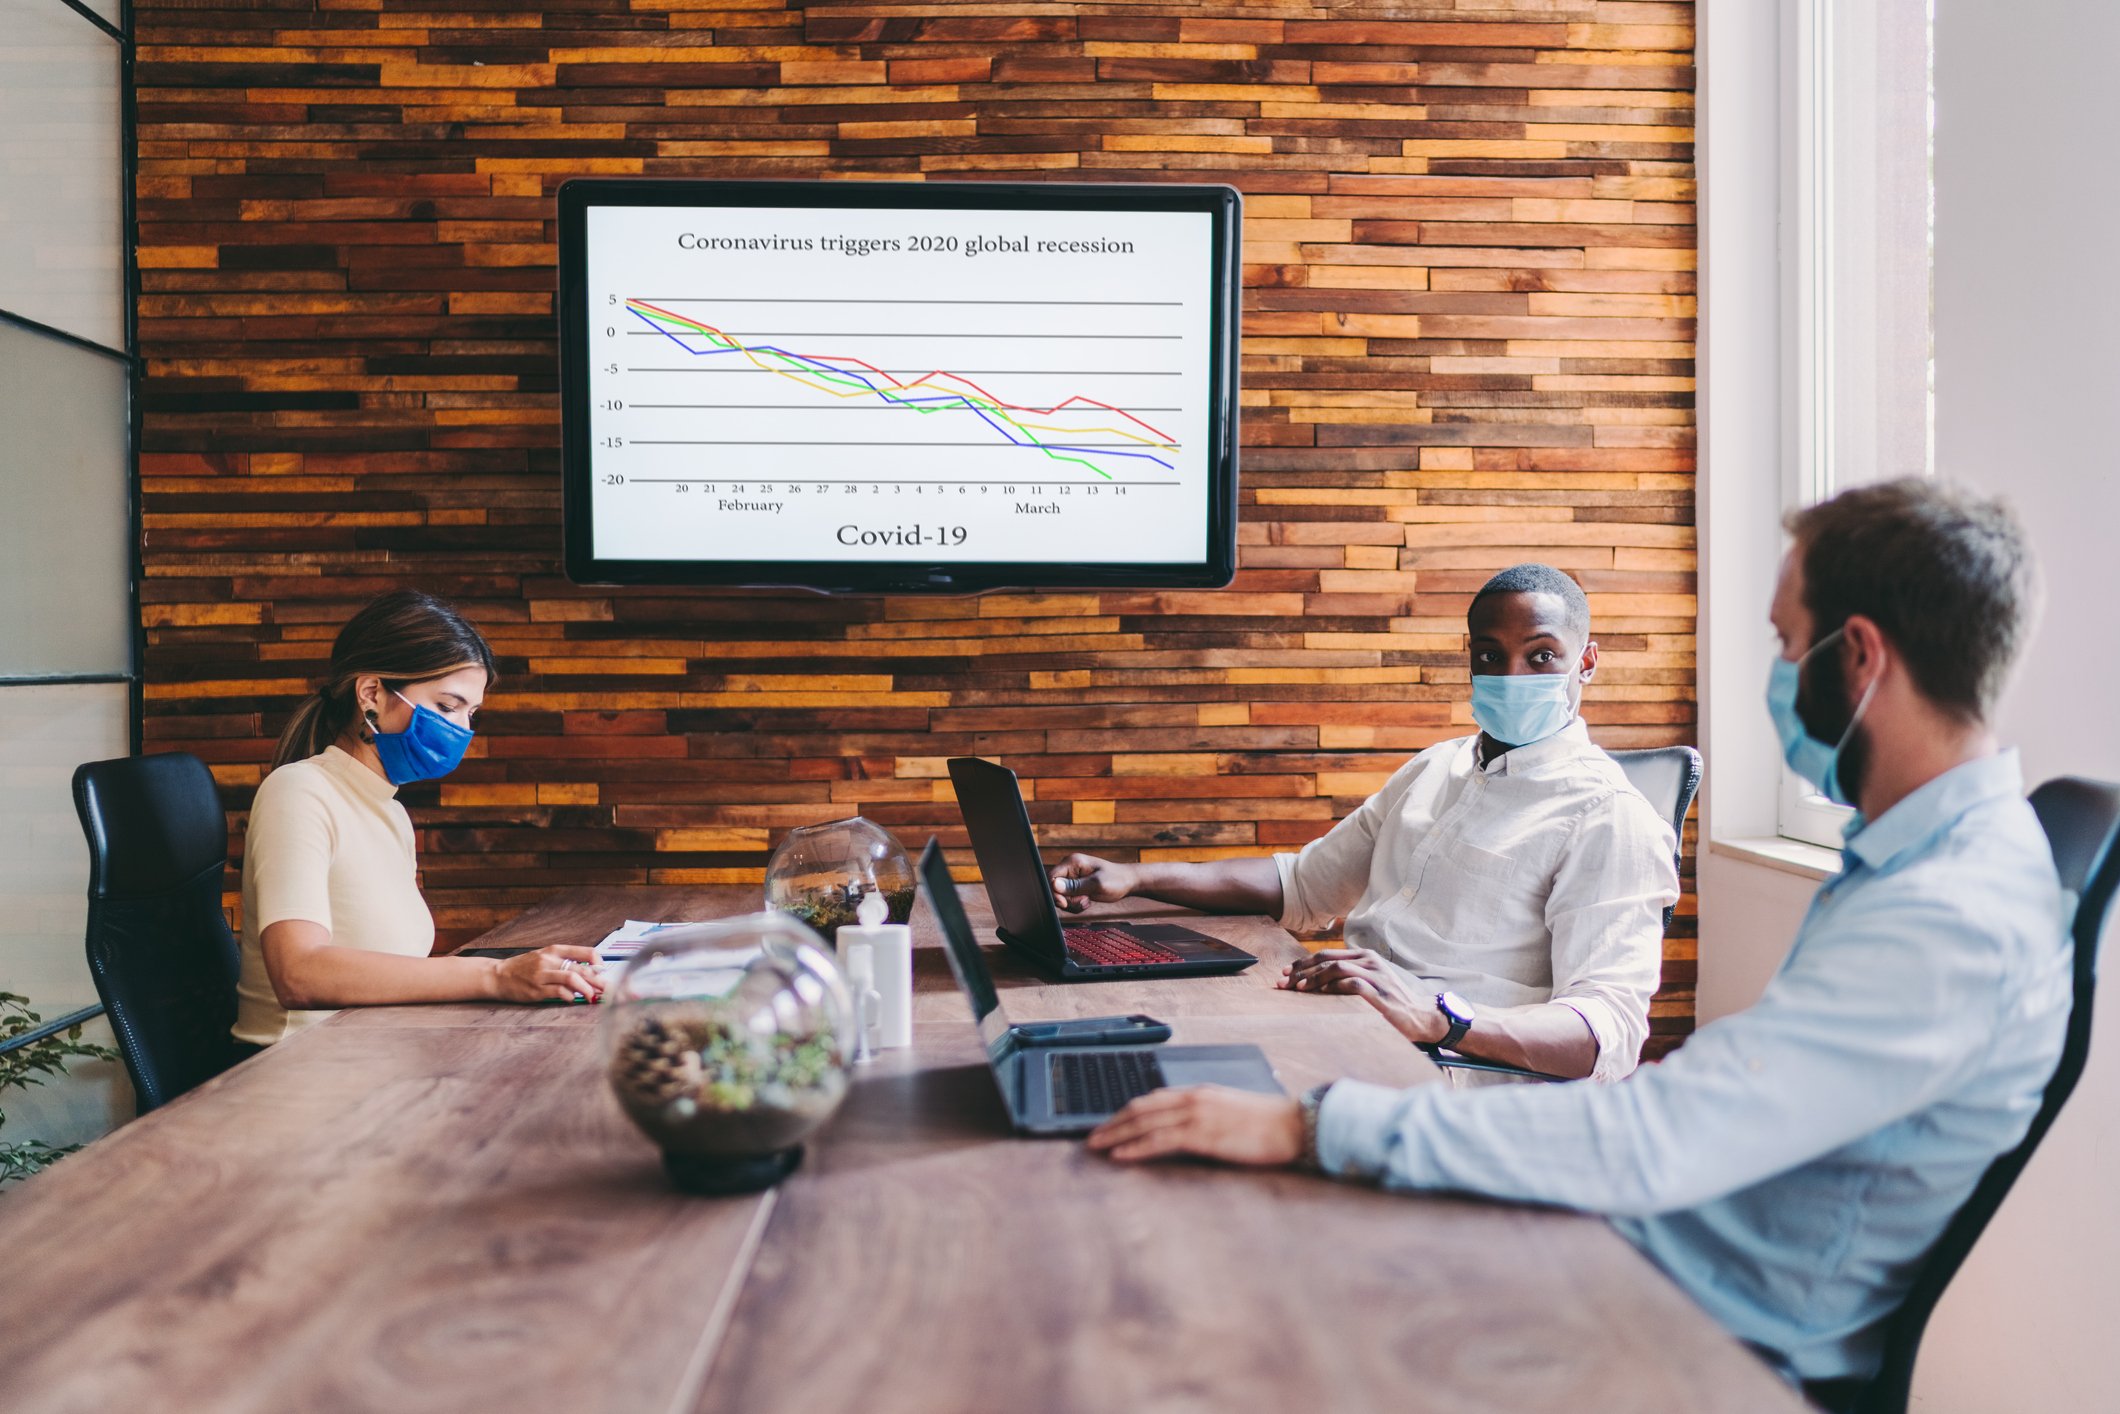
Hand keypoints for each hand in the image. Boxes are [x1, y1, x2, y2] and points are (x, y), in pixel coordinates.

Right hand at [488, 946, 604, 1003]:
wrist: (497, 976)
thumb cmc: (524, 968)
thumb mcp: (544, 957)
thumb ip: (564, 962)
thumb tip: (590, 972)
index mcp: (554, 950)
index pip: (585, 951)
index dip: (598, 962)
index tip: (603, 971)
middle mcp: (549, 961)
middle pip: (581, 968)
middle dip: (598, 981)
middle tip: (608, 990)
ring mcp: (542, 975)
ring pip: (572, 979)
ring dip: (586, 989)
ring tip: (592, 997)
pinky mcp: (536, 990)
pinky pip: (559, 992)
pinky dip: (570, 997)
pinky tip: (572, 999)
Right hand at [1050, 853, 1137, 913]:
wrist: (1127, 882)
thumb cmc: (1116, 880)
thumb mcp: (1097, 884)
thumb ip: (1075, 886)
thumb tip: (1054, 885)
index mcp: (1072, 862)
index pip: (1051, 878)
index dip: (1055, 893)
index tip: (1066, 903)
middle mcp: (1069, 868)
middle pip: (1054, 889)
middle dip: (1068, 900)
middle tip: (1084, 901)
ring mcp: (1072, 877)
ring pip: (1060, 896)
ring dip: (1073, 904)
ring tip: (1087, 900)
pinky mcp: (1075, 885)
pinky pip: (1068, 899)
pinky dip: (1075, 905)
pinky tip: (1087, 901)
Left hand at [1086, 1086, 1304, 1166]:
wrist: (1295, 1125)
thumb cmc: (1269, 1124)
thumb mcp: (1232, 1113)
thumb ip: (1207, 1116)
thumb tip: (1188, 1131)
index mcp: (1200, 1092)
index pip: (1152, 1099)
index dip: (1126, 1112)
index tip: (1109, 1123)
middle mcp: (1193, 1099)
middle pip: (1141, 1108)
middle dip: (1112, 1122)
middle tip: (1091, 1137)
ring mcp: (1197, 1115)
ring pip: (1144, 1123)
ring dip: (1115, 1134)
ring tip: (1095, 1146)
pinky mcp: (1203, 1135)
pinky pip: (1160, 1140)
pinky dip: (1135, 1147)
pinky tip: (1119, 1155)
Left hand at [1280, 947, 1410, 1000]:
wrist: (1420, 1015)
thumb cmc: (1391, 1001)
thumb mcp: (1370, 981)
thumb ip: (1347, 977)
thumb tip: (1315, 981)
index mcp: (1365, 956)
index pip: (1327, 954)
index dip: (1303, 963)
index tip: (1285, 973)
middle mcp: (1369, 961)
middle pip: (1327, 959)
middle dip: (1302, 971)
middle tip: (1283, 982)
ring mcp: (1376, 975)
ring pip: (1336, 968)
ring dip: (1314, 978)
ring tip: (1298, 988)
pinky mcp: (1379, 992)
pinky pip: (1351, 984)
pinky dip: (1332, 988)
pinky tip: (1320, 995)